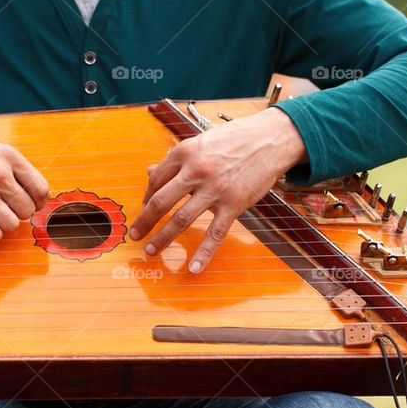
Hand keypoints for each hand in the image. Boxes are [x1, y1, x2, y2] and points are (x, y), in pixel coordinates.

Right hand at [0, 130, 49, 242]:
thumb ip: (17, 169)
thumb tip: (42, 196)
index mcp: (8, 156)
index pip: (41, 190)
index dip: (38, 202)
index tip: (29, 204)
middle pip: (27, 210)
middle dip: (17, 212)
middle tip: (3, 207)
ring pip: (12, 224)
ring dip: (3, 224)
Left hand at [128, 108, 306, 272]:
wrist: (272, 138)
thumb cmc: (235, 139)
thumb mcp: (201, 142)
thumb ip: (176, 160)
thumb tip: (150, 172)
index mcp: (184, 152)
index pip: (156, 180)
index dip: (146, 197)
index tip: (144, 209)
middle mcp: (196, 171)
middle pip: (161, 201)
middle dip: (144, 221)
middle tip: (134, 235)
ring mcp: (215, 189)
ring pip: (181, 219)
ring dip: (163, 238)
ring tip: (151, 251)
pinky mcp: (234, 204)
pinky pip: (215, 234)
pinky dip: (204, 254)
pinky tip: (193, 268)